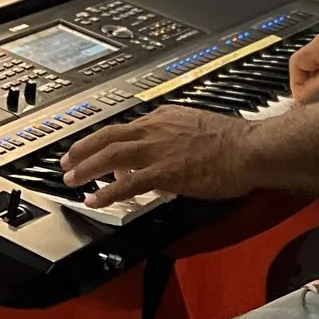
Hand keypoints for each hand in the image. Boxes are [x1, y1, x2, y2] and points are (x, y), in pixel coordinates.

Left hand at [58, 107, 250, 204]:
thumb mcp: (200, 128)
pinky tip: (95, 200)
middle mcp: (157, 129)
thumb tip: (170, 151)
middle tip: (66, 161)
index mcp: (165, 117)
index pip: (126, 127)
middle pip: (108, 136)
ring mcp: (159, 150)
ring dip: (86, 168)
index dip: (105, 140)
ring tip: (71, 180)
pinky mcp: (165, 172)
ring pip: (110, 155)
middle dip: (83, 148)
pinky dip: (107, 192)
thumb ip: (178, 137)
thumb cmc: (236, 142)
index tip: (94, 150)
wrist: (252, 149)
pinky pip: (127, 183)